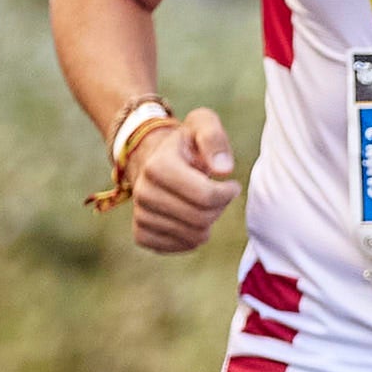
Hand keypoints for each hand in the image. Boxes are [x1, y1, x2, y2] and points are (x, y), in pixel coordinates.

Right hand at [129, 106, 239, 253]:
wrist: (153, 159)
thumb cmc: (186, 144)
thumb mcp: (202, 124)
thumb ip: (214, 138)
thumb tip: (223, 170)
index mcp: (158, 166)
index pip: (206, 196)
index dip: (228, 193)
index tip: (231, 184)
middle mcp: (143, 192)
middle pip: (201, 219)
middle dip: (219, 208)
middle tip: (219, 195)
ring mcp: (140, 215)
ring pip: (193, 237)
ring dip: (207, 223)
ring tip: (202, 203)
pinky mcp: (141, 234)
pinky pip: (179, 247)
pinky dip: (193, 237)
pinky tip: (190, 218)